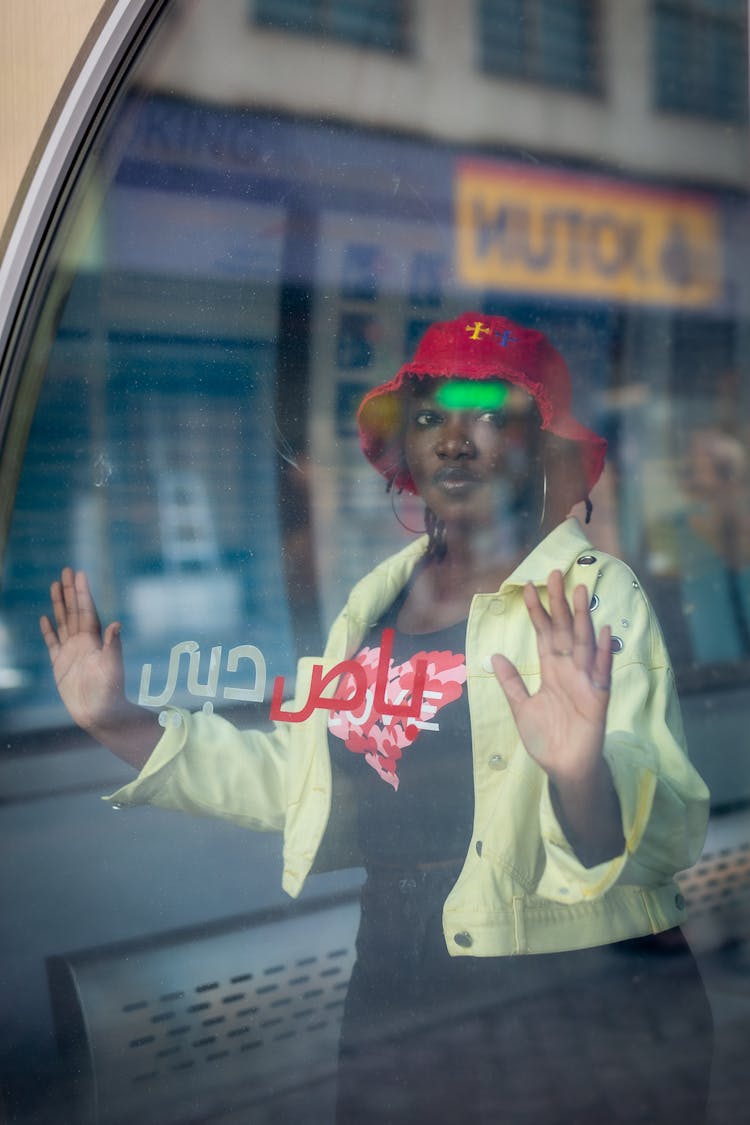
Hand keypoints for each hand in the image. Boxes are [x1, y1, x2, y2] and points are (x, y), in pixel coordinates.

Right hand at [40, 568, 127, 733]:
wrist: (99, 713)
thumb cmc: (110, 691)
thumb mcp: (112, 666)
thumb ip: (113, 645)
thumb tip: (117, 624)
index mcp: (94, 639)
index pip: (87, 610)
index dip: (83, 592)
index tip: (79, 574)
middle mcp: (83, 642)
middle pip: (74, 610)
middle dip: (70, 591)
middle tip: (66, 570)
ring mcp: (71, 652)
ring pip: (63, 621)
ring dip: (59, 604)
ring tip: (54, 585)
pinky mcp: (60, 664)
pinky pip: (52, 642)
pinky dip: (48, 630)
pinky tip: (44, 617)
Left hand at [491, 569, 611, 784]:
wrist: (564, 769)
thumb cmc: (547, 739)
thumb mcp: (521, 707)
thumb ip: (511, 682)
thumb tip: (494, 655)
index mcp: (551, 670)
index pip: (543, 633)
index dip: (536, 610)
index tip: (528, 586)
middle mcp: (569, 670)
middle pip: (563, 630)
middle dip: (559, 603)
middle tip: (555, 573)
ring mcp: (585, 681)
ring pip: (583, 643)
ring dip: (582, 618)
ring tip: (581, 592)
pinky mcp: (598, 698)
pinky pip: (601, 672)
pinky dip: (602, 653)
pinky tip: (604, 633)